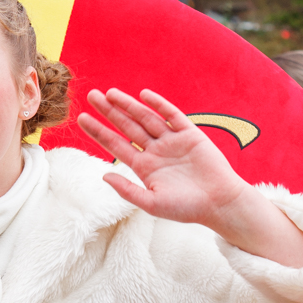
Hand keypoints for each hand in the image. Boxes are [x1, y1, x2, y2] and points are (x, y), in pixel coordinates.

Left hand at [77, 88, 302, 269]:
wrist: (220, 204)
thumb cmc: (187, 208)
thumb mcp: (152, 203)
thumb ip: (127, 190)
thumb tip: (103, 175)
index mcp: (144, 167)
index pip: (115, 145)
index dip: (98, 131)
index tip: (82, 118)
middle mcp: (155, 151)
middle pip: (127, 126)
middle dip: (109, 112)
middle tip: (91, 95)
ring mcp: (172, 141)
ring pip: (146, 118)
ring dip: (128, 105)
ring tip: (110, 93)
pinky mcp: (190, 134)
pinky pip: (172, 115)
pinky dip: (158, 104)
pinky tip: (143, 95)